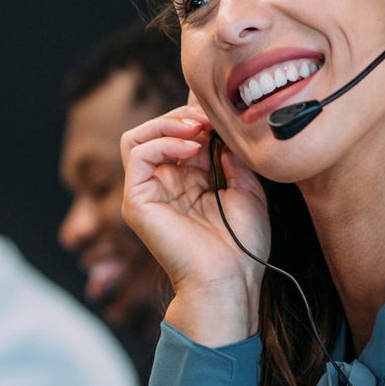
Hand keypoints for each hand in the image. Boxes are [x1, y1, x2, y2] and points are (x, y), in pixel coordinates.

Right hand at [120, 97, 266, 345]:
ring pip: (139, 136)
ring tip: (198, 126)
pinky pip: (137, 154)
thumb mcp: (248, 189)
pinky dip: (161, 140)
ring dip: (168, 122)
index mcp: (189, 181)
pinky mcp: (136, 201)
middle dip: (185, 114)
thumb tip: (223, 128)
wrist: (229, 277)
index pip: (181, 134)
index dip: (196, 115)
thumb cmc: (241, 243)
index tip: (221, 108)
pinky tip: (190, 146)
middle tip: (211, 116)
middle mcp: (165, 184)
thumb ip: (232, 157)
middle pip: (158, 129)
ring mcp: (147, 192)